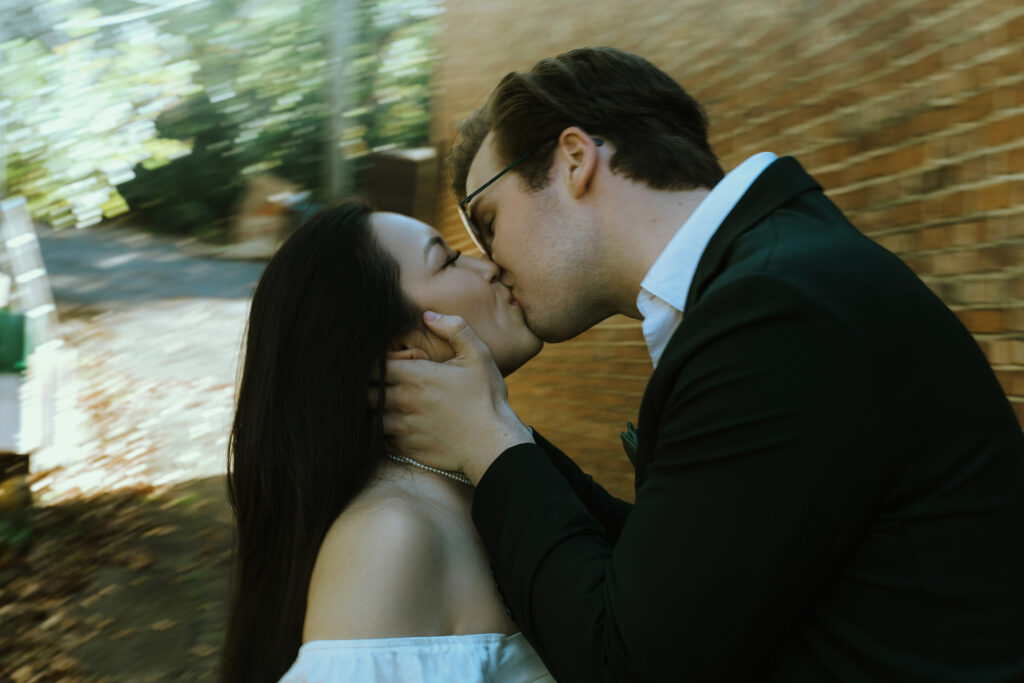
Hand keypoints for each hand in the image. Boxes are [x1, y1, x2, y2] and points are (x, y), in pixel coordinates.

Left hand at [375, 312, 533, 482]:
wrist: (493, 445)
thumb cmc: (486, 399)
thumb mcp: (478, 356)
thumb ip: (454, 329)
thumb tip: (428, 315)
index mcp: (415, 376)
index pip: (372, 367)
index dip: (372, 364)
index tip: (383, 364)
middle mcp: (403, 401)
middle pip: (366, 393)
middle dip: (369, 387)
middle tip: (380, 385)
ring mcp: (402, 428)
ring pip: (369, 417)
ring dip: (374, 410)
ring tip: (385, 406)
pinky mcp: (406, 448)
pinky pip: (380, 439)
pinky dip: (381, 432)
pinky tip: (396, 426)